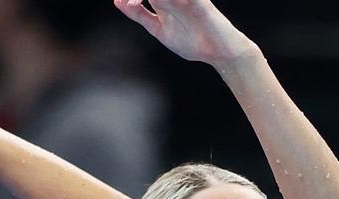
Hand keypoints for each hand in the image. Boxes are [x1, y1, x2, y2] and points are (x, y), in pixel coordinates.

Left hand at [113, 0, 255, 65]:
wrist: (220, 53)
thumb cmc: (192, 42)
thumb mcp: (159, 30)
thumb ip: (140, 16)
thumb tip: (118, 1)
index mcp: (162, 0)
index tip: (121, 2)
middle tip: (130, 2)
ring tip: (136, 2)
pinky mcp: (200, 3)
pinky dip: (175, 0)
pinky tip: (161, 3)